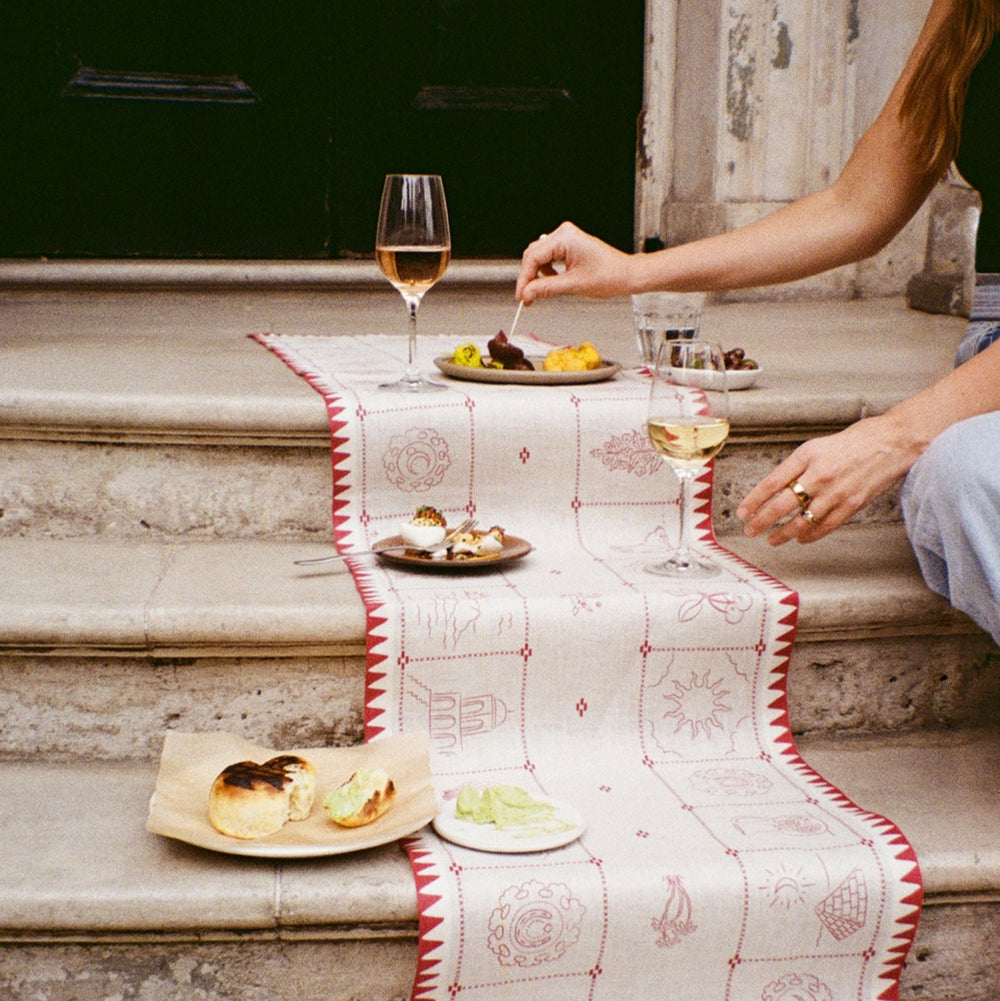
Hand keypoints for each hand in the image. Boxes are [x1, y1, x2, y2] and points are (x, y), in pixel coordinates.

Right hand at [515, 221, 632, 304]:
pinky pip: (549, 258)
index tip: (520, 295)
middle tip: (526, 298)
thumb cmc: (609, 275)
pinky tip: (552, 282)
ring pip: (539, 257)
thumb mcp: (573, 285)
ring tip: (539, 292)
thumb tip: (527, 293)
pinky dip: (546, 272)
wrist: (626, 275)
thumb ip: (546, 288)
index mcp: (565, 238)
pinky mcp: (568, 246)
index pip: (533, 257)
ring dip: (537, 275)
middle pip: (533, 256)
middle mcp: (564, 234)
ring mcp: (566, 239)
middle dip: (529, 278)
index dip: (524, 279)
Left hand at [736, 415, 914, 544]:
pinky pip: (824, 526)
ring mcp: (836, 492)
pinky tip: (799, 539)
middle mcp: (819, 474)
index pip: (771, 482)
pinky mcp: (851, 505)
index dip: (754, 500)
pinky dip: (809, 535)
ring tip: (771, 539)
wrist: (892, 442)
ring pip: (802, 520)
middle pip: (782, 504)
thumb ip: (797, 467)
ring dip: (783, 533)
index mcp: (807, 456)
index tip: (742, 512)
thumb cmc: (855, 442)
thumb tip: (775, 489)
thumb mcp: (817, 446)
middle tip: (749, 530)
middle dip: (761, 521)